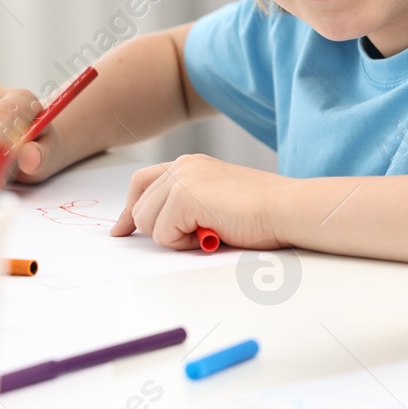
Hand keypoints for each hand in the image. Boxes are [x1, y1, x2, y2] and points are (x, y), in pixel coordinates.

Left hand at [110, 154, 286, 249]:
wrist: (286, 209)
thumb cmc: (263, 213)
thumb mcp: (216, 201)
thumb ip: (187, 203)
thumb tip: (155, 226)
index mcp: (191, 164)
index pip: (142, 183)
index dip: (129, 210)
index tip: (121, 231)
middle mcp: (183, 166)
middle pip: (139, 208)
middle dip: (159, 231)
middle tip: (193, 237)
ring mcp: (182, 179)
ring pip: (146, 222)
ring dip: (174, 237)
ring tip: (208, 231)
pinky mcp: (183, 197)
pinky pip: (163, 234)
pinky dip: (184, 243)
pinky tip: (212, 233)